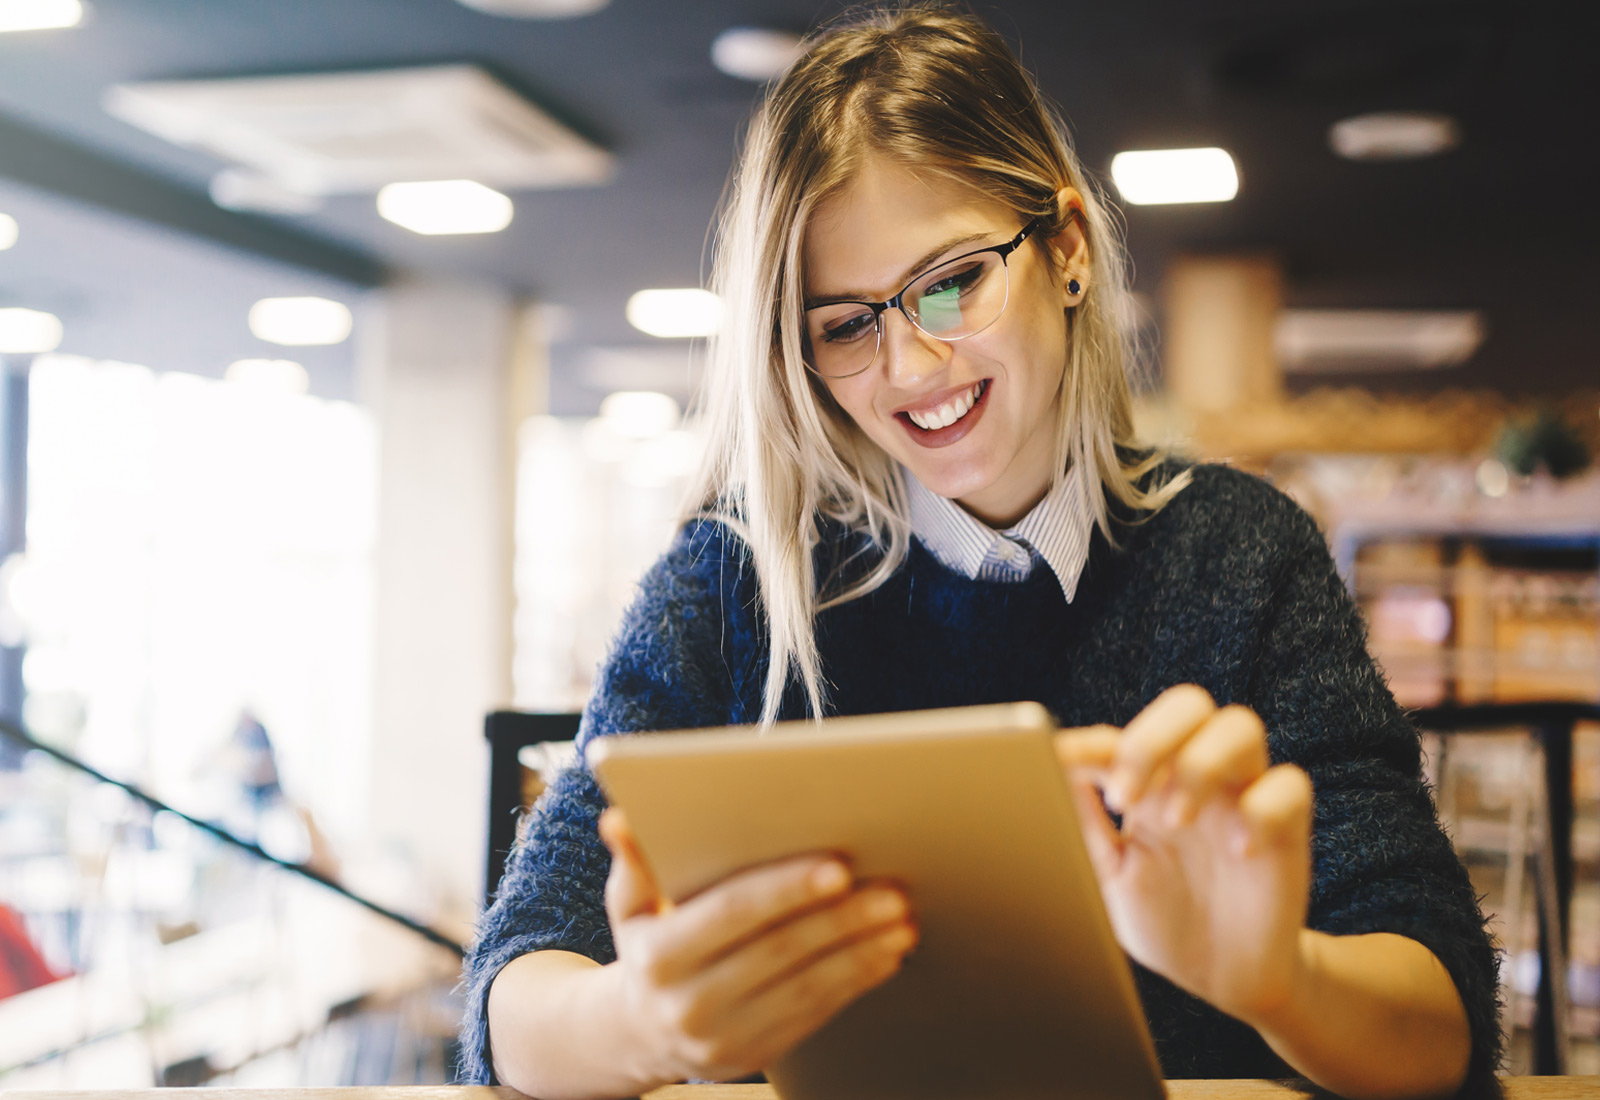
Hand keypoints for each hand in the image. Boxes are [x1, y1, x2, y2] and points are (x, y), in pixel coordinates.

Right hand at [596, 808, 916, 1086]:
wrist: (639, 1033)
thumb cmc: (648, 948)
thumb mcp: (629, 905)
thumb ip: (634, 861)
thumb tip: (619, 818)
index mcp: (658, 956)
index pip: (732, 914)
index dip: (786, 889)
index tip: (838, 868)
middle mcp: (690, 1002)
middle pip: (781, 950)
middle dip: (842, 919)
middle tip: (891, 890)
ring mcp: (725, 1037)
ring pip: (808, 987)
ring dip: (862, 951)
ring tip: (902, 919)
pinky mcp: (758, 1056)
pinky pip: (817, 1015)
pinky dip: (857, 981)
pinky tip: (886, 953)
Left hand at [1055, 684, 1313, 1025]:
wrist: (1222, 978)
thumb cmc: (1163, 920)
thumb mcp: (1109, 874)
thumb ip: (1082, 823)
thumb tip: (1045, 771)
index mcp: (1149, 783)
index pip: (1122, 738)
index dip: (1090, 744)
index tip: (1060, 760)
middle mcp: (1197, 777)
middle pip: (1187, 705)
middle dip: (1151, 739)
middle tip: (1124, 797)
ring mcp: (1243, 797)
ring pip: (1240, 727)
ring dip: (1201, 764)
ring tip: (1176, 820)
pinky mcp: (1287, 829)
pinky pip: (1290, 786)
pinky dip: (1262, 810)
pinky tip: (1239, 851)